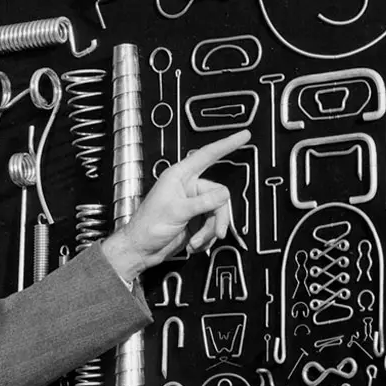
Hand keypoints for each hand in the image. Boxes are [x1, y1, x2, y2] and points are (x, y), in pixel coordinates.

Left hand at [102, 129, 250, 279]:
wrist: (141, 249)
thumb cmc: (147, 227)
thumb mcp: (177, 211)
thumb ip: (203, 202)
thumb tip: (223, 195)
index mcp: (179, 176)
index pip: (207, 155)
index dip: (227, 144)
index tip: (243, 136)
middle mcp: (187, 188)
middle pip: (219, 195)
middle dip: (218, 217)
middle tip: (216, 231)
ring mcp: (192, 205)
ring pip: (217, 213)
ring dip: (209, 231)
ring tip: (197, 240)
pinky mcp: (195, 220)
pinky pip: (212, 225)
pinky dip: (206, 237)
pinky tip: (195, 243)